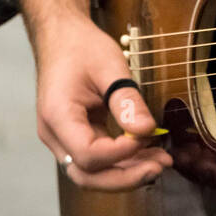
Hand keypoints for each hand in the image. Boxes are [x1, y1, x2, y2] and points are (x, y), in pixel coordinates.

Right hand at [35, 14, 172, 190]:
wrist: (62, 38)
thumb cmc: (82, 47)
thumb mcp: (109, 65)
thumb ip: (126, 99)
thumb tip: (147, 130)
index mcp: (58, 115)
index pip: (88, 153)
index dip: (120, 153)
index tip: (148, 136)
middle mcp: (55, 135)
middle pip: (86, 175)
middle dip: (125, 177)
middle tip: (160, 166)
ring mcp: (63, 138)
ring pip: (91, 172)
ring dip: (126, 173)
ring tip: (160, 162)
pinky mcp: (75, 136)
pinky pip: (96, 159)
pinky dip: (120, 161)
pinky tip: (146, 154)